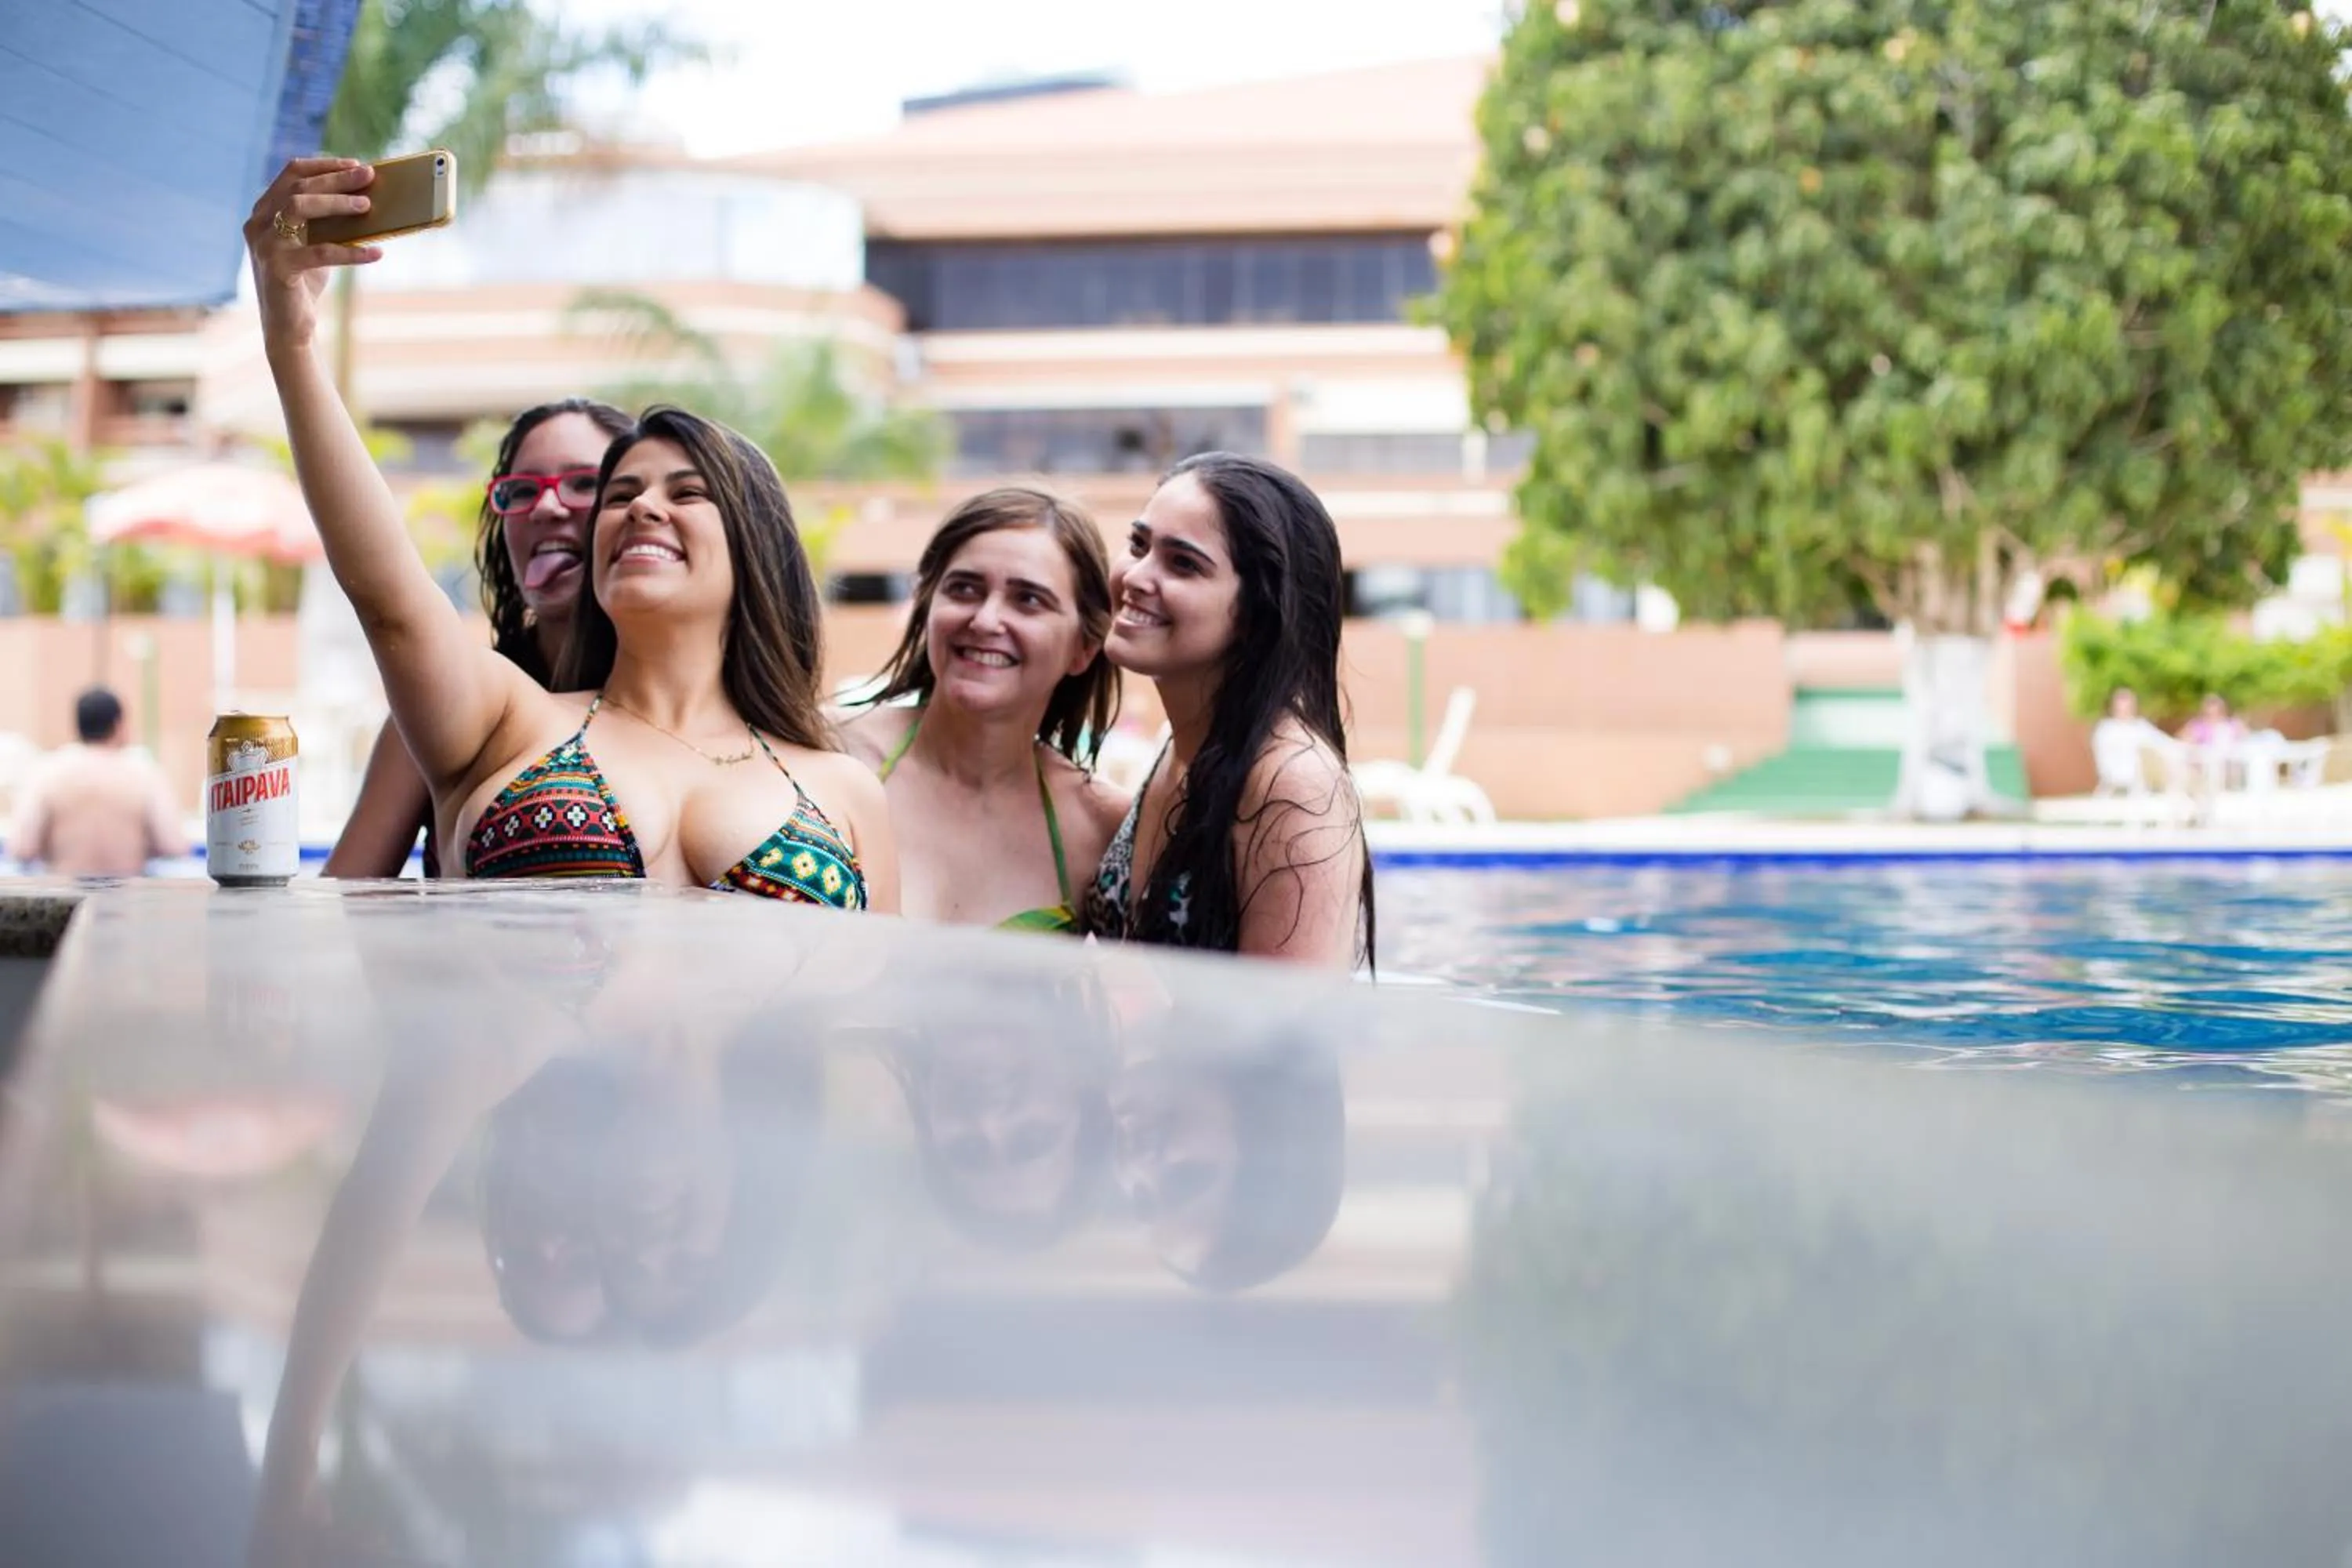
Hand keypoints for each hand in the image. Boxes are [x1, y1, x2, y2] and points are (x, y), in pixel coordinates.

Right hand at [243, 158, 381, 352]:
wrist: (289, 327)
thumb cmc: (305, 281)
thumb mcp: (315, 243)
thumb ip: (327, 221)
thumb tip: (365, 198)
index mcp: (264, 211)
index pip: (291, 173)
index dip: (324, 166)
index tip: (356, 163)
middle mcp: (258, 223)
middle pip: (298, 187)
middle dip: (336, 179)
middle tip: (369, 176)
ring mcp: (264, 245)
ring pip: (299, 208)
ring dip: (337, 203)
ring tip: (368, 206)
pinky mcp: (278, 268)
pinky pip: (319, 253)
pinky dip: (351, 252)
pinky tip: (377, 253)